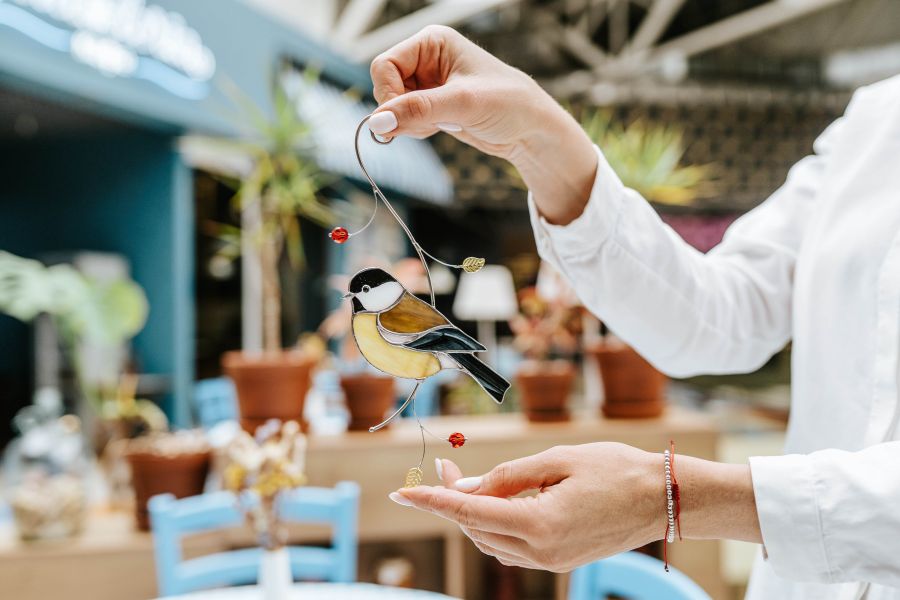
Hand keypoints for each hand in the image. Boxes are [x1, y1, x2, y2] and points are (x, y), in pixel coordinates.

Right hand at [369, 26, 596, 224]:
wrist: (532, 129)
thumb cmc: (508, 104)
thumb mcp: (463, 104)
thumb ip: (418, 110)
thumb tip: (377, 122)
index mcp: (432, 42)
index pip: (384, 65)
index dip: (388, 94)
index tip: (401, 119)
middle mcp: (426, 59)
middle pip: (385, 86)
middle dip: (401, 111)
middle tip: (429, 124)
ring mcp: (428, 83)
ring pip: (393, 106)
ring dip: (410, 122)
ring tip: (442, 125)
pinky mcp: (432, 106)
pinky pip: (406, 119)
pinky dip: (416, 129)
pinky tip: (442, 128)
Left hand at [394, 443, 663, 571]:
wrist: (664, 498)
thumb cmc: (615, 469)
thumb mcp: (557, 459)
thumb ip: (507, 476)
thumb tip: (467, 486)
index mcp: (540, 524)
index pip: (470, 513)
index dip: (433, 500)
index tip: (402, 493)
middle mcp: (542, 552)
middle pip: (477, 529)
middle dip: (452, 498)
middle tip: (443, 463)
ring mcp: (551, 562)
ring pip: (491, 541)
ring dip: (473, 512)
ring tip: (464, 477)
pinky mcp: (559, 561)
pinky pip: (512, 547)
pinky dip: (495, 524)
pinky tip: (494, 500)